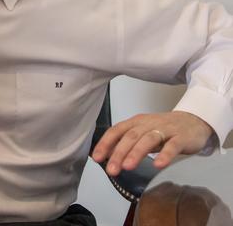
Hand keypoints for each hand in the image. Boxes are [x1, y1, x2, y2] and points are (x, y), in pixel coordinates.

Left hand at [92, 111, 212, 175]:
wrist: (193, 120)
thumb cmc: (164, 129)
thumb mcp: (142, 133)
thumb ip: (127, 142)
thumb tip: (107, 155)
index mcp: (136, 122)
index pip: (116, 130)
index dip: (105, 143)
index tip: (97, 158)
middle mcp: (148, 124)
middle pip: (130, 137)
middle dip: (119, 153)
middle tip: (111, 169)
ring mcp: (165, 130)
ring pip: (148, 140)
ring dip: (136, 153)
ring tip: (128, 167)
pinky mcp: (181, 137)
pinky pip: (172, 146)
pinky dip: (165, 155)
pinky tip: (158, 165)